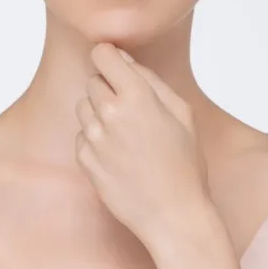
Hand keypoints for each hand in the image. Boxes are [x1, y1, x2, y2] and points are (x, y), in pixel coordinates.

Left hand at [75, 43, 210, 243]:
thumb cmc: (185, 167)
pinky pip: (82, 136)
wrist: (172, 214)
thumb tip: (125, 61)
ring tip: (127, 138)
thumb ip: (152, 81)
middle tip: (134, 115)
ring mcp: (93, 138)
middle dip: (110, 90)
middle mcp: (109, 113)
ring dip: (101, 114)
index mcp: (137, 96)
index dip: (111, 59)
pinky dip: (96, 140)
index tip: (120, 71)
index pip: (102, 54)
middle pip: (93, 81)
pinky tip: (119, 157)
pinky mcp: (85, 161)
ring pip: (84, 107)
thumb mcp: (184, 115)